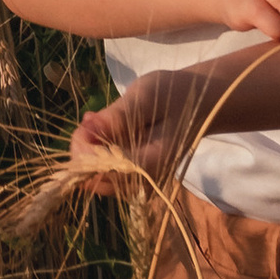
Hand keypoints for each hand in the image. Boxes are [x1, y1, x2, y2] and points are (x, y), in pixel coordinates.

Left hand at [71, 68, 214, 179]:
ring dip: (88, 151)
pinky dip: (96, 152)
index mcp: (151, 163)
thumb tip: (88, 129)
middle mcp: (145, 181)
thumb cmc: (172, 95)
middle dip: (83, 151)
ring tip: (98, 119)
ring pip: (98, 180)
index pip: (107, 172)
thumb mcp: (144, 97)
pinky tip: (103, 128)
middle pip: (97, 182)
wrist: (196, 104)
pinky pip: (106, 173)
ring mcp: (140, 183)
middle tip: (91, 119)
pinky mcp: (135, 178)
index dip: (85, 153)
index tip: (87, 123)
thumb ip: (118, 116)